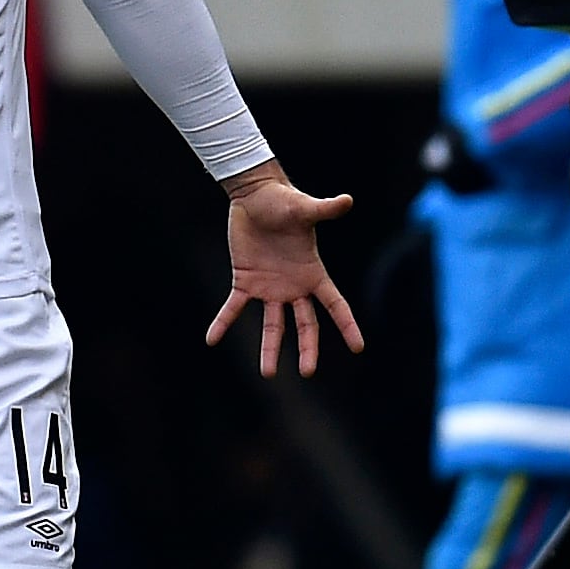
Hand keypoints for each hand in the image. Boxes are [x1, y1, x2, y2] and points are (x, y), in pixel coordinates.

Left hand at [206, 161, 364, 377]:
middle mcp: (294, 286)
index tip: (358, 347)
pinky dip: (222, 323)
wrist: (255, 195)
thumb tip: (347, 200)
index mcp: (313, 273)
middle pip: (305, 325)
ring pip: (273, 325)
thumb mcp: (304, 208)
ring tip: (268, 373)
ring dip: (269, 349)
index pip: (336, 305)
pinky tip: (211, 339)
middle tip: (307, 372)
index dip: (347, 325)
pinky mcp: (245, 281)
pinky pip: (234, 307)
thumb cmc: (284, 201)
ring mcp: (270, 287)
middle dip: (307, 349)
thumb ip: (324, 210)